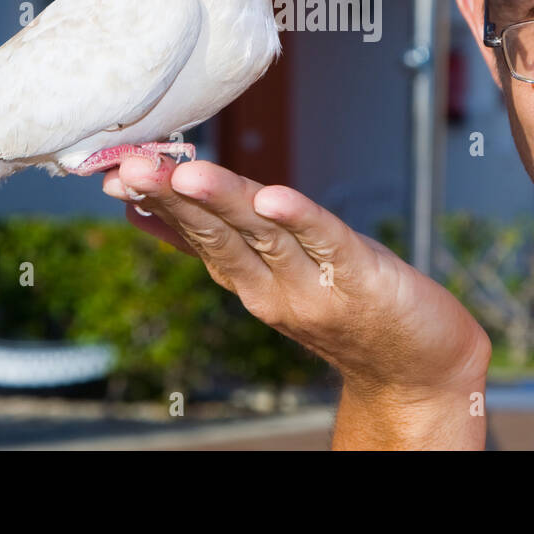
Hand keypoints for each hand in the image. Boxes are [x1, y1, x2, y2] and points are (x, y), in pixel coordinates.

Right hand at [103, 156, 491, 398]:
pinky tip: (273, 196)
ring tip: (185, 173)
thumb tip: (151, 214)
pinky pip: (328, 241)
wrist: (419, 367)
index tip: (114, 174)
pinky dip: (300, 218)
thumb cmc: (350, 307)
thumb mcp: (276, 271)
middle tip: (130, 166)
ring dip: (222, 201)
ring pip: (262, 234)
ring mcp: (316, 284)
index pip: (196, 234)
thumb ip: (221, 241)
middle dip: (173, 197)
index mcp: (251, 280)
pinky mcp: (364, 277)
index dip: (157, 203)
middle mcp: (274, 287)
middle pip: (218, 233)